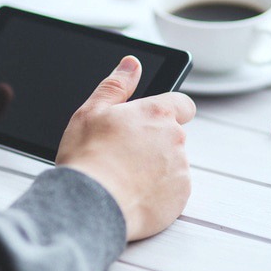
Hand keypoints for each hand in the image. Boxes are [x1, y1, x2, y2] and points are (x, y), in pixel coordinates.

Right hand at [56, 56, 195, 240]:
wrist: (90, 206)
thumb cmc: (88, 157)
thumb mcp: (91, 112)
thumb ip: (116, 85)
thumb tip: (131, 64)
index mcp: (156, 113)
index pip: (182, 104)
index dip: (169, 111)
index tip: (153, 121)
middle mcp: (175, 138)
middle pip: (173, 136)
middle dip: (154, 143)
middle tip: (123, 155)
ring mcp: (180, 169)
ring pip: (172, 164)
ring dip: (155, 168)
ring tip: (124, 178)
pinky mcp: (180, 197)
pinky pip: (172, 190)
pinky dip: (157, 192)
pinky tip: (132, 195)